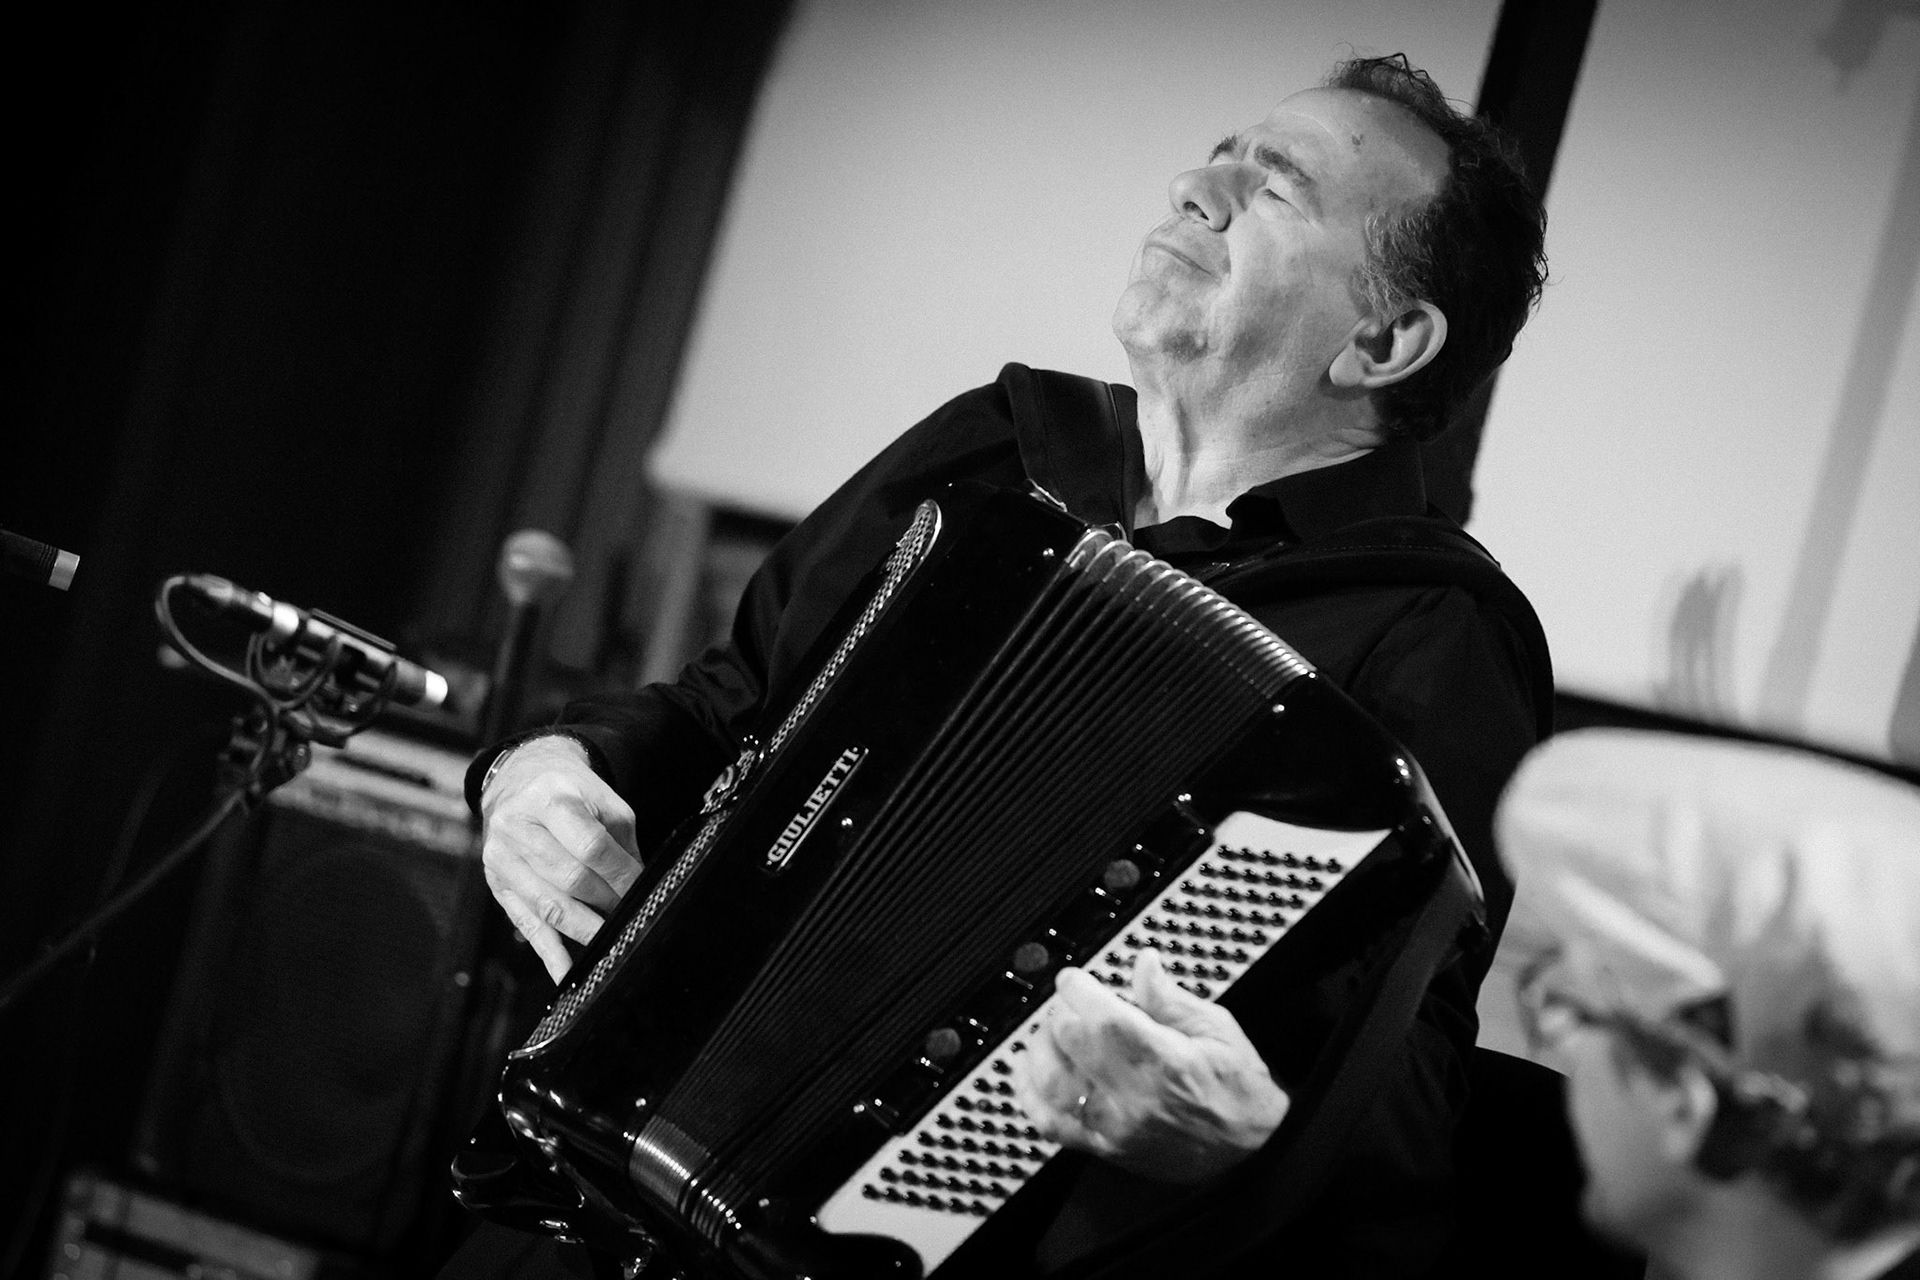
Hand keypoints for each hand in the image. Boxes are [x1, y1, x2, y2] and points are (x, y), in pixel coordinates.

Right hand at [479, 735, 642, 981]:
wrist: (519, 780)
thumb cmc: (569, 791)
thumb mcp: (602, 799)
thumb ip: (621, 841)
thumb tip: (640, 886)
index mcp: (550, 797)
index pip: (591, 846)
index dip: (621, 875)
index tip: (641, 891)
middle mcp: (518, 826)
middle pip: (569, 879)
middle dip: (606, 903)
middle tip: (631, 916)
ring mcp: (501, 858)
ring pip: (548, 906)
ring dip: (585, 930)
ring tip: (612, 940)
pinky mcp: (497, 884)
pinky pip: (526, 923)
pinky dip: (549, 953)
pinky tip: (566, 974)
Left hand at [1012, 951, 1289, 1183]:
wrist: (1255, 1152)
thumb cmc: (1240, 1091)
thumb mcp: (1217, 1030)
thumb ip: (1170, 997)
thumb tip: (1144, 963)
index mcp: (1163, 1059)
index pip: (1100, 1015)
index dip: (1077, 988)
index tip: (1075, 978)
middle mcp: (1133, 1096)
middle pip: (1070, 1042)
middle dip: (1061, 1011)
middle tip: (1071, 1002)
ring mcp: (1114, 1126)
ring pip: (1052, 1080)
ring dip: (1041, 1047)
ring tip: (1052, 1031)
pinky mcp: (1104, 1149)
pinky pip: (1050, 1123)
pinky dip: (1030, 1094)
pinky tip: (1029, 1072)